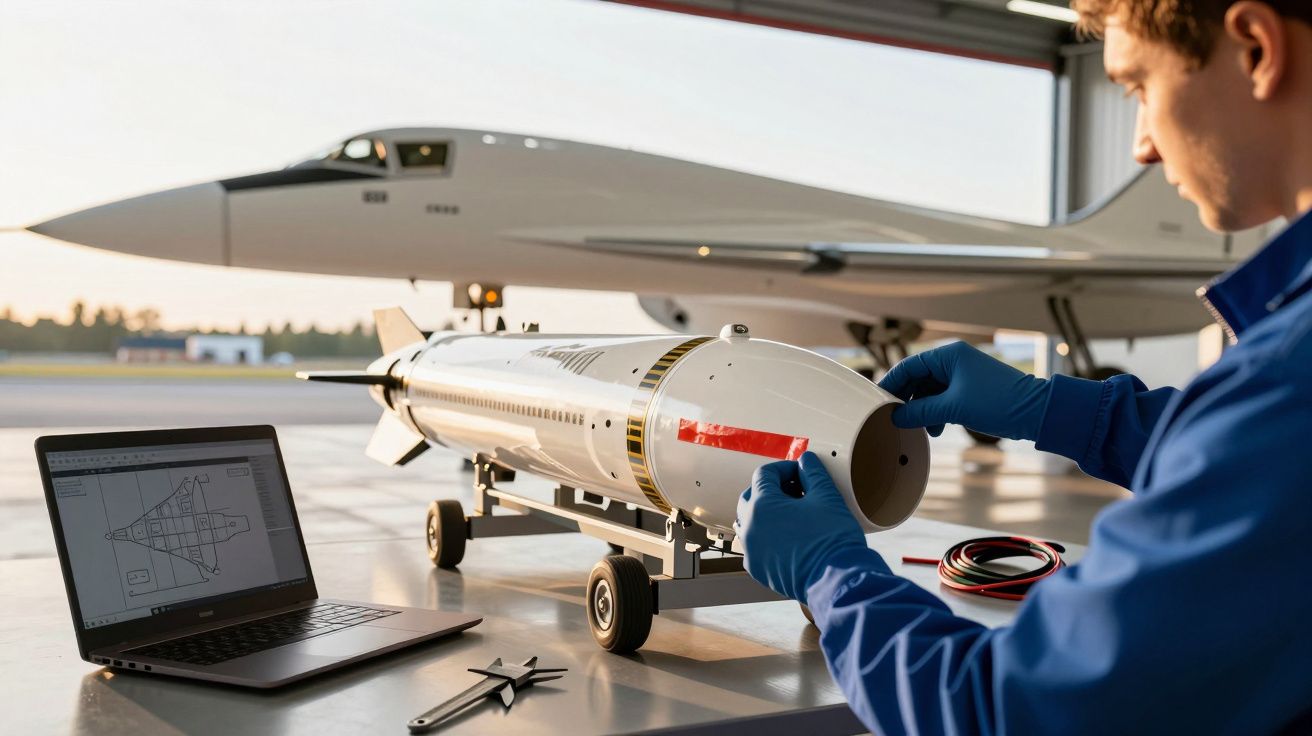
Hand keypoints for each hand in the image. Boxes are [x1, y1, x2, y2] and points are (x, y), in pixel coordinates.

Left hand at [734, 452, 868, 601]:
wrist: (837, 582)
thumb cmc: (833, 539)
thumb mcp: (827, 497)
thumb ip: (813, 473)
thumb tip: (806, 461)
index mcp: (762, 506)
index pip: (764, 474)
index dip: (784, 468)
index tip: (801, 473)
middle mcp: (749, 527)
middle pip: (751, 496)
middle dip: (771, 489)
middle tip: (796, 490)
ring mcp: (751, 550)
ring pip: (748, 522)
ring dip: (764, 512)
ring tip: (790, 512)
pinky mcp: (757, 569)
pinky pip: (754, 545)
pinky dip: (765, 535)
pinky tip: (787, 535)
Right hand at [877, 341, 1049, 440]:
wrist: (1037, 412)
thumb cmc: (998, 402)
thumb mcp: (953, 408)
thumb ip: (920, 412)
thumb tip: (896, 417)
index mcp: (948, 355)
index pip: (908, 366)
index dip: (891, 385)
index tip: (878, 402)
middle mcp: (954, 361)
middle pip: (917, 379)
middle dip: (907, 401)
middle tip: (896, 419)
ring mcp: (962, 375)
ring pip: (929, 391)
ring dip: (922, 410)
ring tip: (921, 429)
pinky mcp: (970, 390)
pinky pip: (943, 399)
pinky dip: (936, 413)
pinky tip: (936, 429)